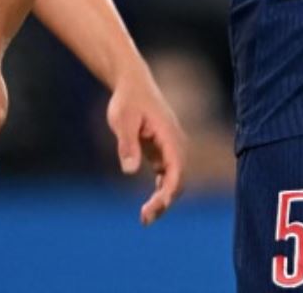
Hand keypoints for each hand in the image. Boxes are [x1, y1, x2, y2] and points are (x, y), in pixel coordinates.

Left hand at [105, 60, 186, 225]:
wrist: (133, 84)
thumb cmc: (128, 100)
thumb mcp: (123, 120)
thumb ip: (127, 144)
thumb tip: (130, 171)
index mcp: (170, 135)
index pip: (177, 168)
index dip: (170, 190)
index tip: (157, 205)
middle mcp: (176, 143)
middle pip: (179, 178)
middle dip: (166, 200)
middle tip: (144, 218)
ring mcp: (171, 148)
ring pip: (175, 180)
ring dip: (164, 199)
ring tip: (145, 218)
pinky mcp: (163, 152)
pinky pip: (168, 176)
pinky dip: (161, 192)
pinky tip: (149, 206)